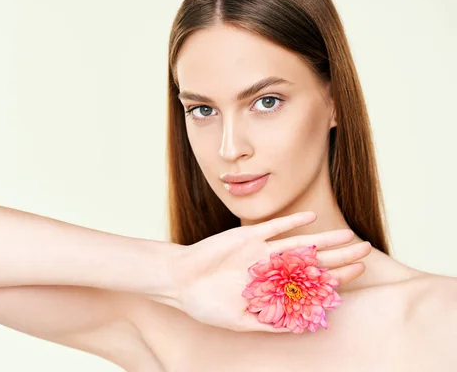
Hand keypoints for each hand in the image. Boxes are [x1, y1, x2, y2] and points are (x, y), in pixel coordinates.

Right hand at [170, 212, 370, 332]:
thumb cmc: (207, 304)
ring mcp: (261, 251)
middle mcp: (272, 269)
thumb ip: (270, 323)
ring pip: (299, 243)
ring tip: (349, 234)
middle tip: (367, 250)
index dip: (336, 279)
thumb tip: (302, 329)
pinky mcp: (248, 237)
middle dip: (340, 256)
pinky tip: (311, 218)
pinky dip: (292, 223)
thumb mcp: (240, 321)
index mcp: (273, 290)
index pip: (312, 284)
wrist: (181, 281)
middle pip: (313, 262)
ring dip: (324, 239)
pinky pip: (274, 228)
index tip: (359, 273)